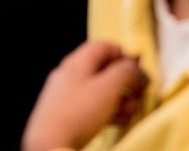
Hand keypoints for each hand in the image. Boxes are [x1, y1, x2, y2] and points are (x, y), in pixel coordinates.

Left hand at [22, 40, 146, 150]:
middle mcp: (69, 74)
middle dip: (124, 81)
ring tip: (130, 112)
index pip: (104, 46)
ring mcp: (65, 94)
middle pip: (103, 69)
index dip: (124, 55)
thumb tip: (133, 65)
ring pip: (98, 90)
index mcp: (77, 62)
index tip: (138, 70)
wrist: (50, 144)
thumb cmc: (80, 112)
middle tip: (139, 94)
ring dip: (118, 98)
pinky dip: (107, 110)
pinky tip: (118, 121)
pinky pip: (90, 105)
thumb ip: (124, 71)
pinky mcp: (65, 114)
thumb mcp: (108, 88)